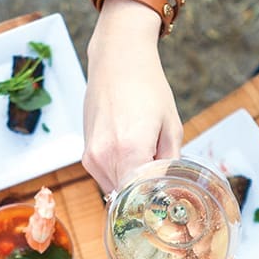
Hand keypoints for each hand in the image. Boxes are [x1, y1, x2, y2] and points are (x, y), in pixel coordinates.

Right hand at [82, 0, 182, 192]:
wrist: (117, 59)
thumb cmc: (147, 87)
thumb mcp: (171, 126)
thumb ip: (170, 163)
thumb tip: (170, 188)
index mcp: (129, 151)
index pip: (142, 197)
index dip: (157, 199)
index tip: (169, 197)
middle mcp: (105, 156)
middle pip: (128, 196)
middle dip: (145, 193)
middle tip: (162, 181)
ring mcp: (92, 157)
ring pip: (116, 189)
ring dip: (131, 184)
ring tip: (146, 161)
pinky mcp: (86, 154)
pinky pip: (106, 177)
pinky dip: (120, 174)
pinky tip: (131, 153)